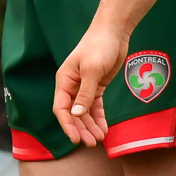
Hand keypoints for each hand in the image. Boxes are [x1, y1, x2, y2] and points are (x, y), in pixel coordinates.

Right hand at [53, 21, 127, 147]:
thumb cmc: (99, 46)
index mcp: (64, 81)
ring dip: (90, 126)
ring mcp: (84, 87)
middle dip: (81, 129)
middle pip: (73, 114)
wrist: (114, 31)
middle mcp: (72, 86)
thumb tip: (77, 115)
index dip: (67, 125)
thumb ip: (84, 94)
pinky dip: (99, 118)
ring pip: (84, 112)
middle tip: (91, 144)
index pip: (61, 108)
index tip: (76, 139)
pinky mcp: (97, 87)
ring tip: (99, 139)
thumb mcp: (92, 70)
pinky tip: (104, 129)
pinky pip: (95, 107)